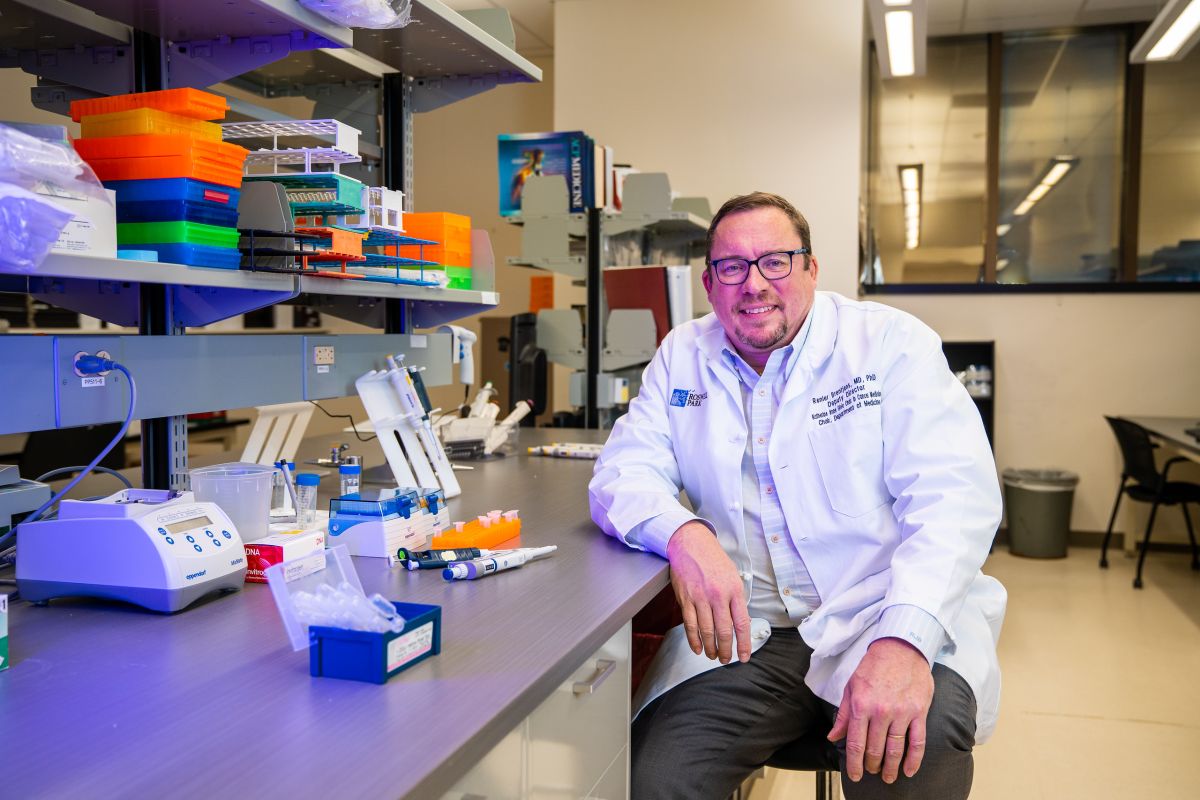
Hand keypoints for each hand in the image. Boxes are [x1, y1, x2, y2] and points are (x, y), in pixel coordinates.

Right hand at [666, 521, 751, 664]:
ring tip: (712, 655)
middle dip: (725, 650)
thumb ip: (737, 600)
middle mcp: (718, 595)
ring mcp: (700, 597)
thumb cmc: (713, 559)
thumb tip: (742, 622)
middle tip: (725, 659)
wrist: (691, 544)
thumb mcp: (733, 576)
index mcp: (734, 590)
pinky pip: (690, 624)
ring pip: (706, 631)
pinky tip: (697, 647)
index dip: (744, 644)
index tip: (744, 656)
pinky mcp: (685, 599)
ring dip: (710, 648)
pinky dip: (694, 639)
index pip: (742, 623)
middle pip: (724, 631)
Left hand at [827, 638, 933, 783]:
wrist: (901, 648)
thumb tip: (834, 736)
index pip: (856, 743)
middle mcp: (880, 711)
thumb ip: (844, 715)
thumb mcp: (851, 687)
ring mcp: (902, 713)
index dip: (854, 764)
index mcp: (861, 705)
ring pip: (895, 749)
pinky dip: (914, 759)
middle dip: (872, 766)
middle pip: (875, 749)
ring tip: (888, 777)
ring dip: (891, 767)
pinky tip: (909, 770)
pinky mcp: (919, 712)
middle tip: (871, 772)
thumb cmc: (873, 667)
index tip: (855, 775)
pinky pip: (918, 741)